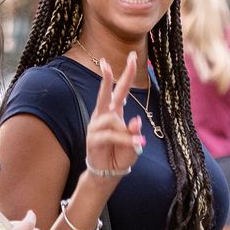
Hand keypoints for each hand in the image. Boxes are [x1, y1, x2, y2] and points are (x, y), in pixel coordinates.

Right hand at [85, 52, 146, 179]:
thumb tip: (135, 121)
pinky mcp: (93, 139)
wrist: (107, 173)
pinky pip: (111, 135)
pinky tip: (137, 143)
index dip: (126, 74)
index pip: (120, 90)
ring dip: (126, 132)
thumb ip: (134, 132)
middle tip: (105, 61)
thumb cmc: (120, 154)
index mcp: (114, 113)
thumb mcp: (134, 143)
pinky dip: (125, 139)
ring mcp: (96, 127)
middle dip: (107, 77)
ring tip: (137, 143)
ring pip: (112, 119)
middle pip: (106, 94)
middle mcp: (103, 116)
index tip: (131, 56)